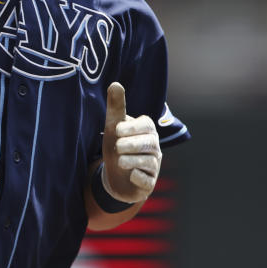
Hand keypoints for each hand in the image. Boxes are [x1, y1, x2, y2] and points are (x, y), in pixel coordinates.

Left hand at [101, 82, 161, 202]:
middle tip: (117, 147)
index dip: (132, 128)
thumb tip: (115, 84)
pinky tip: (131, 175)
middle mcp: (154, 147)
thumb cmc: (116, 147)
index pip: (146, 125)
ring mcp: (153, 166)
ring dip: (132, 161)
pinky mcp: (148, 184)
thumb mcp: (112, 127)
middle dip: (131, 145)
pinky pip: (147, 181)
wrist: (113, 176)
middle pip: (149, 143)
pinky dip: (138, 177)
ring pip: (148, 161)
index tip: (116, 131)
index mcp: (147, 131)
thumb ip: (116, 107)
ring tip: (120, 161)